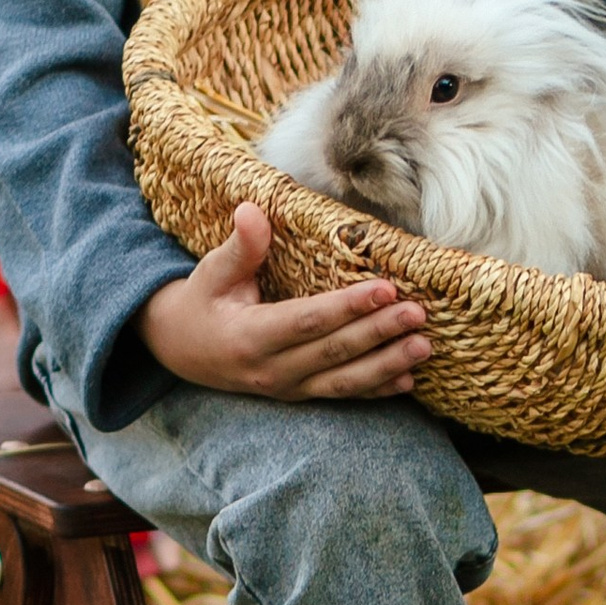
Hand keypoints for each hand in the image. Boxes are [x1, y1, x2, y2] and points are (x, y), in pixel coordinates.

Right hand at [139, 202, 432, 401]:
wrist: (181, 350)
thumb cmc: (203, 302)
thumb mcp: (212, 272)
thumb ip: (240, 246)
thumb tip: (252, 210)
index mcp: (250, 337)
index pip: (307, 321)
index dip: (347, 307)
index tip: (385, 289)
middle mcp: (271, 370)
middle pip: (333, 352)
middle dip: (379, 333)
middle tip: (417, 313)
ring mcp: (287, 388)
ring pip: (343, 381)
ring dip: (386, 365)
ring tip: (423, 347)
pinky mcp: (299, 394)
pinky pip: (341, 394)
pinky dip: (376, 389)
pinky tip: (407, 379)